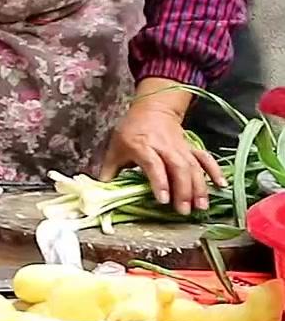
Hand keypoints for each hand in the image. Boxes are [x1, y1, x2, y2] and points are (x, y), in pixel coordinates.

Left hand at [99, 95, 223, 215]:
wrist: (152, 109)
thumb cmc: (130, 132)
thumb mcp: (114, 149)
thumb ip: (109, 172)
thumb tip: (100, 194)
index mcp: (143, 146)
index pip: (154, 165)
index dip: (160, 183)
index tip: (163, 200)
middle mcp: (165, 147)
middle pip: (178, 168)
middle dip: (183, 190)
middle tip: (184, 210)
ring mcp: (181, 147)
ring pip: (194, 166)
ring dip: (199, 186)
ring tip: (201, 206)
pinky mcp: (191, 147)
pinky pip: (205, 158)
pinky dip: (214, 171)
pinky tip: (220, 185)